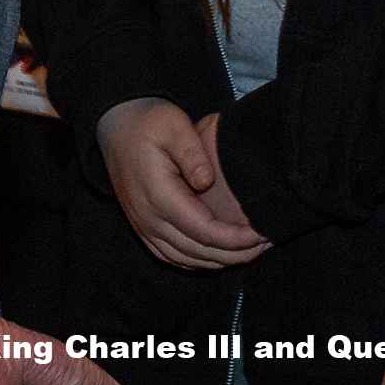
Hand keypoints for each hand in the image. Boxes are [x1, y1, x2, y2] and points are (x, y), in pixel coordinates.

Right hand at [96, 97, 267, 269]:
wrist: (118, 127)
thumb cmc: (149, 123)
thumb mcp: (174, 126)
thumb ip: (192, 153)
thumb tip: (206, 182)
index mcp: (159, 196)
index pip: (204, 231)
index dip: (235, 239)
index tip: (261, 233)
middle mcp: (149, 219)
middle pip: (198, 252)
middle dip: (235, 254)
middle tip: (265, 244)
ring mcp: (144, 227)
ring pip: (185, 260)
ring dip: (219, 261)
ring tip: (250, 251)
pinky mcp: (144, 228)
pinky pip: (171, 256)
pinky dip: (198, 261)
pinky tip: (219, 255)